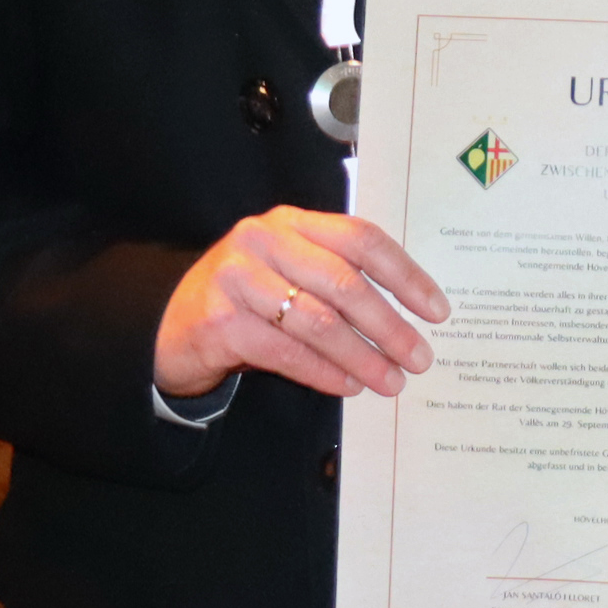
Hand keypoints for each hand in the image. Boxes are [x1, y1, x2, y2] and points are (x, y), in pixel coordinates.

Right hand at [151, 206, 448, 400]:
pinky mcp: (221, 321)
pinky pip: (286, 352)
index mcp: (292, 222)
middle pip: (344, 282)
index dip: (405, 275)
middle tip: (419, 357)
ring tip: (390, 381)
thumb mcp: (289, 274)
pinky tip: (348, 385)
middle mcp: (263, 240)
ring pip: (317, 320)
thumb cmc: (247, 301)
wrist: (171, 326)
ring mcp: (238, 278)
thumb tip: (408, 318)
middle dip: (389, 325)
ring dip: (361, 356)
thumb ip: (337, 279)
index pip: (361, 239)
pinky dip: (324, 372)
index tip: (436, 310)